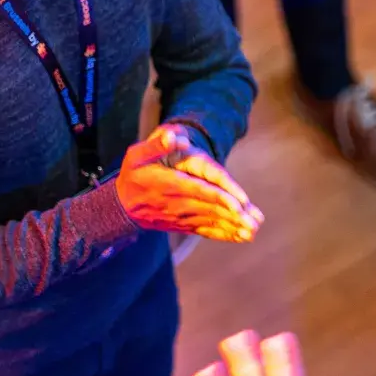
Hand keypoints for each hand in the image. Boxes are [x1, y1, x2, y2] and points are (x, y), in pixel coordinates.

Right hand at [116, 123, 263, 241]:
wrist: (121, 207)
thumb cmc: (132, 176)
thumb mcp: (137, 155)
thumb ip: (156, 145)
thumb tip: (178, 138)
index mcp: (169, 184)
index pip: (198, 191)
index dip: (218, 197)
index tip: (238, 204)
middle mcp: (177, 204)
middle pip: (209, 209)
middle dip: (233, 216)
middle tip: (254, 221)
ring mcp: (180, 217)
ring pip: (210, 222)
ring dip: (233, 227)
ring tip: (253, 231)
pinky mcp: (183, 225)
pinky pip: (205, 231)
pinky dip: (224, 234)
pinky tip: (242, 237)